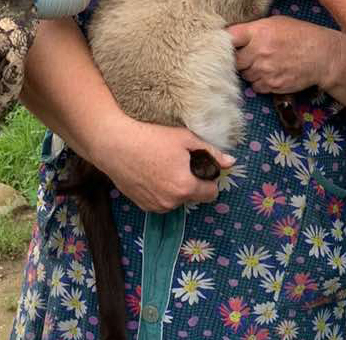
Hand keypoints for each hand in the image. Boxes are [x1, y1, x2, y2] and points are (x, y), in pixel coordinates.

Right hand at [92, 116, 235, 212]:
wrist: (115, 145)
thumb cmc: (151, 138)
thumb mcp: (184, 139)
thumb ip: (210, 152)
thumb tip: (231, 163)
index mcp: (186, 187)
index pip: (211, 193)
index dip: (208, 179)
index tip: (199, 166)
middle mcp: (172, 202)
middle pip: (192, 196)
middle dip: (190, 182)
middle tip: (176, 161)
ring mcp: (156, 206)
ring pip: (175, 200)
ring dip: (174, 188)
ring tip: (160, 166)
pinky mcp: (142, 206)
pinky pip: (160, 201)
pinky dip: (159, 191)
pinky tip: (149, 174)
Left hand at [228, 16, 340, 93]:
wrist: (323, 56)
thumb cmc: (299, 35)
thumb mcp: (276, 23)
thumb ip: (253, 29)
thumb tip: (232, 36)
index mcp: (258, 32)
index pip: (228, 38)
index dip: (222, 42)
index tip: (222, 44)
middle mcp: (258, 52)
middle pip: (232, 61)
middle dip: (236, 60)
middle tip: (244, 56)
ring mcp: (265, 71)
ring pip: (244, 75)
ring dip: (248, 71)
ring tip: (261, 63)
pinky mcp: (272, 85)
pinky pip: (255, 86)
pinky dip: (259, 82)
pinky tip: (269, 73)